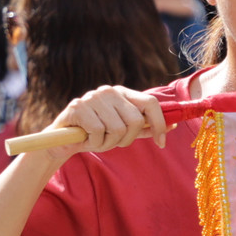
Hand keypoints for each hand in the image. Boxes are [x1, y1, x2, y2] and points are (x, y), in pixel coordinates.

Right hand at [51, 85, 167, 153]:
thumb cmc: (95, 136)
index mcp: (123, 94)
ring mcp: (93, 97)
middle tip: (112, 143)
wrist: (61, 142)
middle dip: (127, 139)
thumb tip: (173, 125)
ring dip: (108, 143)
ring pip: (117, 129)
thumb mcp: (122, 132)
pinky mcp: (78, 107)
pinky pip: (98, 132)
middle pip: (135, 120)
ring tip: (97, 140)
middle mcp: (110, 91)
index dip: (160, 123)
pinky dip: (95, 143)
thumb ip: (144, 128)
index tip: (161, 142)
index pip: (151, 103)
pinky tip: (86, 139)